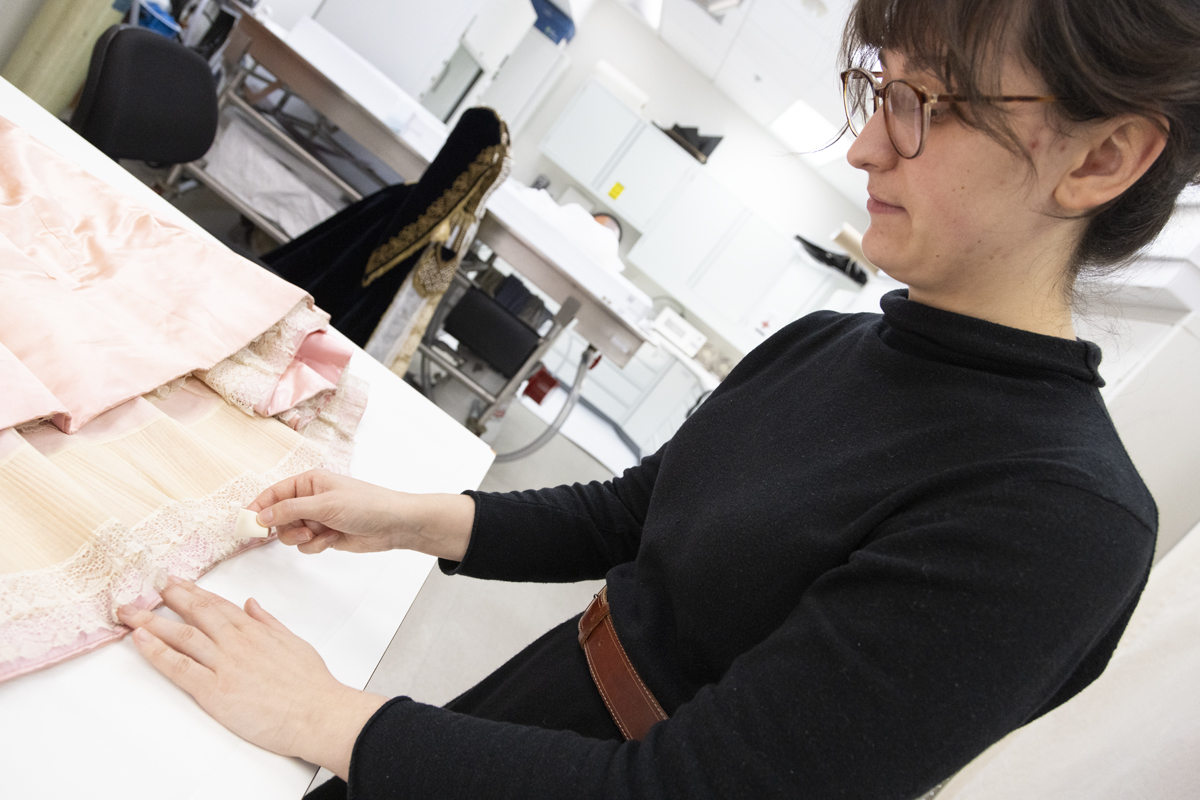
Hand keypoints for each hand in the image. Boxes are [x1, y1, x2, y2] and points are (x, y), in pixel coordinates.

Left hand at [118, 578, 386, 779]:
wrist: (317, 713)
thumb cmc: (311, 685)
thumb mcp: (294, 642)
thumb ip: (269, 622)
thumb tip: (252, 604)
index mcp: (256, 630)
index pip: (218, 605)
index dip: (194, 592)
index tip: (177, 583)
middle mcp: (236, 642)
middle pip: (196, 613)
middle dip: (169, 598)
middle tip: (146, 588)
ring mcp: (224, 664)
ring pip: (182, 635)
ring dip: (152, 621)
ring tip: (130, 612)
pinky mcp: (214, 690)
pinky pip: (179, 667)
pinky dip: (157, 652)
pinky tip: (141, 640)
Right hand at [248, 469, 475, 561]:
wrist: (393, 524)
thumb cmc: (365, 505)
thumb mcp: (325, 504)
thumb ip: (290, 510)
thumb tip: (261, 516)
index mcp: (308, 482)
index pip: (273, 494)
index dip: (258, 508)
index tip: (246, 524)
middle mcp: (309, 499)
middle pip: (278, 517)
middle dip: (286, 527)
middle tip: (301, 530)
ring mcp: (317, 518)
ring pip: (290, 534)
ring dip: (303, 538)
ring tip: (321, 533)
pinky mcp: (324, 535)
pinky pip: (305, 545)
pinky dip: (315, 545)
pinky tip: (333, 539)